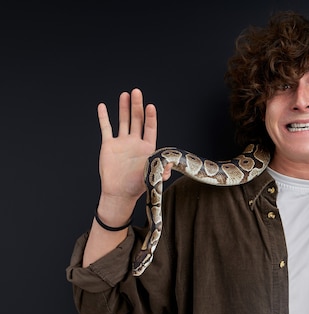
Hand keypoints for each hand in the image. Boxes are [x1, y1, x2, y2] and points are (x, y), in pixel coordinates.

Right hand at [97, 88, 166, 204]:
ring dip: (124, 108)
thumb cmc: (137, 185)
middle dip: (137, 106)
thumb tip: (171, 166)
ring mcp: (122, 143)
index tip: (150, 106)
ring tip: (125, 94)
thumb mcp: (152, 176)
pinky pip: (106, 129)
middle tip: (137, 92)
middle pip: (137, 120)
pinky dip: (104, 117)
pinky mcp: (109, 145)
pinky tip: (103, 106)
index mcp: (147, 148)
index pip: (150, 128)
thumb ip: (162, 170)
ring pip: (123, 121)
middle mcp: (135, 142)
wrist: (120, 193)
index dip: (150, 117)